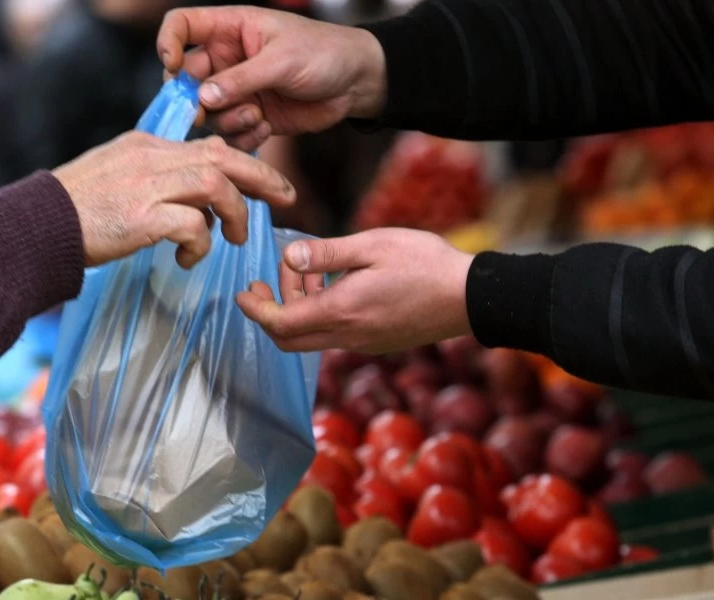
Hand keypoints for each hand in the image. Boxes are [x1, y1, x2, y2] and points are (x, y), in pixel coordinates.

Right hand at [55, 131, 294, 267]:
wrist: (34, 227)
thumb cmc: (74, 211)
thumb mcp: (116, 177)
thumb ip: (153, 178)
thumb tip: (194, 202)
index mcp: (146, 146)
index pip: (208, 146)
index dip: (244, 163)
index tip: (264, 182)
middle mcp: (151, 158)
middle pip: (223, 157)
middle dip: (262, 177)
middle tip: (286, 198)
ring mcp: (146, 186)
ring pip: (215, 186)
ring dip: (234, 215)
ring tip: (234, 240)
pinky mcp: (142, 218)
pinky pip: (193, 225)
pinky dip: (200, 244)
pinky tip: (187, 260)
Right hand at [157, 6, 386, 150]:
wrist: (357, 82)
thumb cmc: (324, 53)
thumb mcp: (282, 60)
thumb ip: (242, 79)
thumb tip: (203, 97)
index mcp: (229, 29)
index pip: (181, 26)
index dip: (168, 44)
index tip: (172, 67)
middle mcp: (227, 60)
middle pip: (186, 79)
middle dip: (193, 99)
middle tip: (204, 114)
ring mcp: (238, 90)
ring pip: (208, 112)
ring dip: (226, 120)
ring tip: (256, 117)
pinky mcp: (251, 117)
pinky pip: (229, 134)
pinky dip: (242, 137)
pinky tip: (266, 128)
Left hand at [237, 228, 474, 353]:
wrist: (470, 297)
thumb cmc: (425, 264)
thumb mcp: (372, 245)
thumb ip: (326, 254)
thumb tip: (289, 257)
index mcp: (341, 312)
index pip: (280, 323)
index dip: (255, 310)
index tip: (242, 292)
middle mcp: (348, 336)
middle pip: (289, 340)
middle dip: (270, 311)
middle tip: (268, 280)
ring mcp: (363, 344)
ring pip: (312, 337)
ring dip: (299, 308)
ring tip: (310, 271)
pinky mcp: (377, 343)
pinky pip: (335, 335)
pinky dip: (322, 313)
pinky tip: (336, 285)